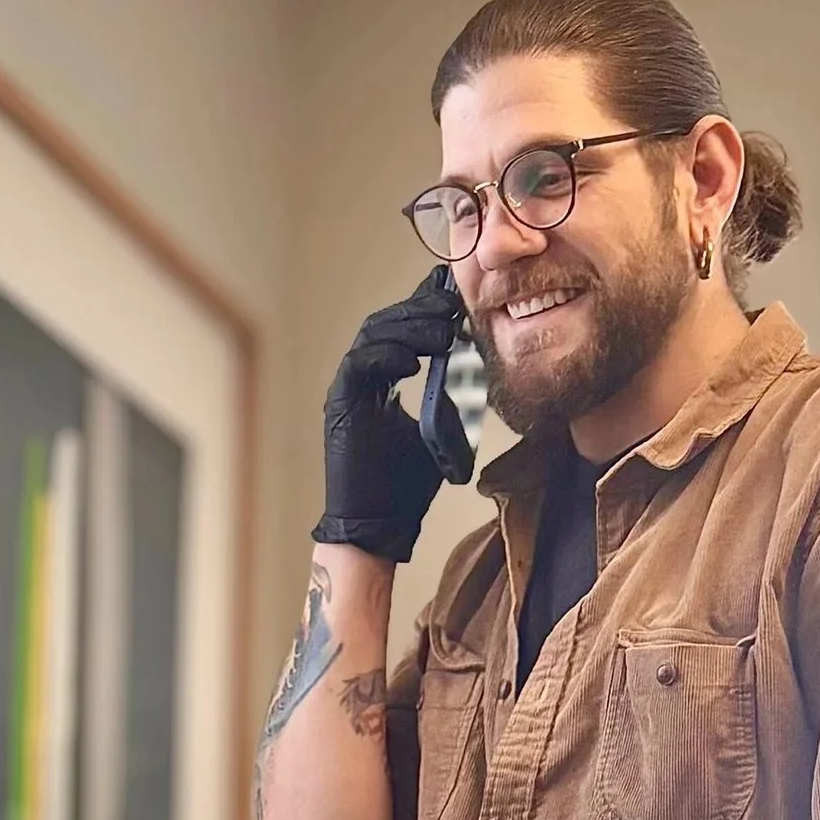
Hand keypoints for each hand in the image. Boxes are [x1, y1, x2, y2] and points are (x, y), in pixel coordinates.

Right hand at [313, 270, 468, 563]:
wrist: (378, 524)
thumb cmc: (405, 486)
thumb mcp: (441, 429)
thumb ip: (451, 397)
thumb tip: (479, 367)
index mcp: (382, 381)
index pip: (400, 330)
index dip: (424, 308)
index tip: (454, 295)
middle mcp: (361, 380)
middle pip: (385, 323)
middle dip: (419, 310)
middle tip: (452, 307)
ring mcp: (348, 391)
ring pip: (371, 336)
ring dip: (408, 328)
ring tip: (442, 333)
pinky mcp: (340, 405)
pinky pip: (359, 364)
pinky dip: (385, 356)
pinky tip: (412, 363)